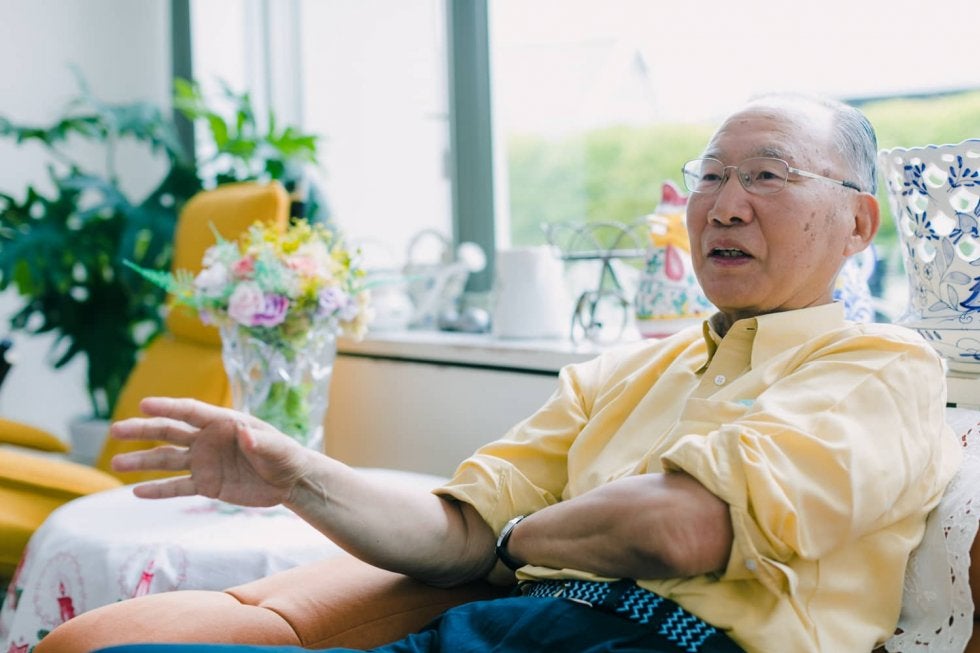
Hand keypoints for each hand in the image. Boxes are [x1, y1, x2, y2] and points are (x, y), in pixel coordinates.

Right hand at [111, 396, 312, 506]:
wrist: (290, 482)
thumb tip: (245, 433)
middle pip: (170, 432)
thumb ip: (260, 442)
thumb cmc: (286, 456)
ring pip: (167, 460)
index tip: (143, 404)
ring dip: (142, 462)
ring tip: (116, 462)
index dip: (168, 407)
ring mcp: (204, 463)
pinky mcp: (207, 485)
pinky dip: (158, 490)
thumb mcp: (277, 448)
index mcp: (224, 423)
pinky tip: (136, 491)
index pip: (191, 412)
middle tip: (116, 429)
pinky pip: (178, 487)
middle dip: (143, 430)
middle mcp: (208, 440)